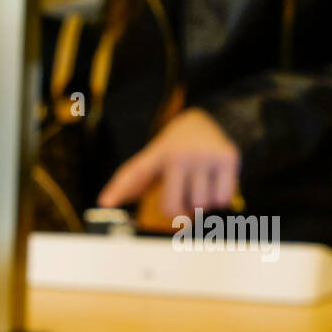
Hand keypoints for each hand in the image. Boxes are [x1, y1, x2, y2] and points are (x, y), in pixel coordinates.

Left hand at [97, 108, 240, 219]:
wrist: (216, 118)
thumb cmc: (178, 149)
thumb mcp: (153, 158)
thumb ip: (130, 180)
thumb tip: (104, 201)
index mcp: (156, 154)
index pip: (135, 173)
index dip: (119, 188)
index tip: (104, 202)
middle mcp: (179, 154)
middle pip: (172, 208)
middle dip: (179, 212)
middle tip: (184, 204)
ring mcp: (204, 156)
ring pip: (200, 206)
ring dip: (202, 205)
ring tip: (201, 185)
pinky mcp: (227, 158)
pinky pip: (222, 199)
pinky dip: (220, 199)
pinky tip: (217, 184)